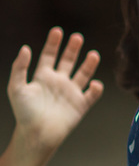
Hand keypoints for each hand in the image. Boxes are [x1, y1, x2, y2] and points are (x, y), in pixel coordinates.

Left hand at [8, 28, 102, 154]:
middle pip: (68, 61)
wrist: (36, 134)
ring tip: (93, 54)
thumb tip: (26, 48)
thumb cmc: (24, 113)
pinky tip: (95, 84)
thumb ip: (20, 68)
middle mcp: (58, 82)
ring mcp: (70, 93)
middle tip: (78, 37)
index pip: (49, 55)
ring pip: (83, 74)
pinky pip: (92, 94)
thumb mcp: (16, 88)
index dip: (53, 43)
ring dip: (89, 64)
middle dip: (72, 49)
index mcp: (42, 77)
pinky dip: (96, 89)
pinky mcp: (80, 105)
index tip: (58, 31)